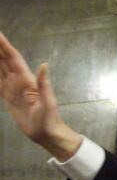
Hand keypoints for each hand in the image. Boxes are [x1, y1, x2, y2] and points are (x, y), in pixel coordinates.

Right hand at [0, 31, 81, 159]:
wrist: (46, 133)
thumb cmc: (49, 119)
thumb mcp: (47, 102)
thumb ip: (44, 84)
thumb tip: (43, 64)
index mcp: (27, 79)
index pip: (13, 58)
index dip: (4, 46)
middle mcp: (19, 80)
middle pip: (4, 59)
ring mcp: (13, 88)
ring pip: (0, 68)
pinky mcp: (8, 97)